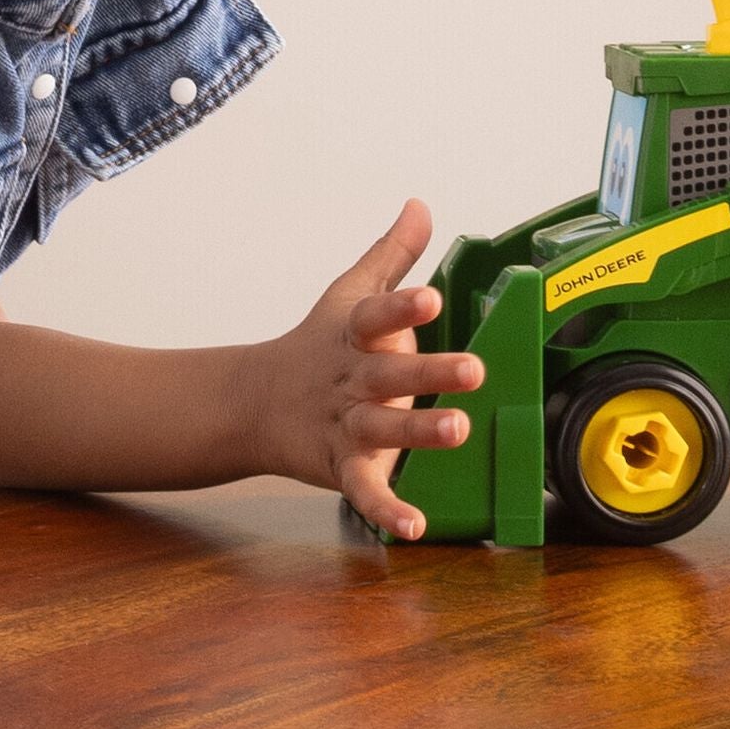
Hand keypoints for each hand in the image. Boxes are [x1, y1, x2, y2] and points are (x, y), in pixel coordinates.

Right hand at [257, 198, 483, 539]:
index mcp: (353, 335)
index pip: (376, 316)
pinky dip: (385, 508)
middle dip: (428, 373)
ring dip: (419, 432)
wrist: (255, 403)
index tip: (431, 296)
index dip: (402, 307)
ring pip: (381, 430)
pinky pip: (363, 490)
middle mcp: (350, 380)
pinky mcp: (340, 467)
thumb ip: (391, 254)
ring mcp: (343, 425)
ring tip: (460, 430)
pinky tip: (413, 525)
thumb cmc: (318, 344)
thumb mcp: (350, 294)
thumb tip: (420, 204)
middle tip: (474, 369)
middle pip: (388, 375)